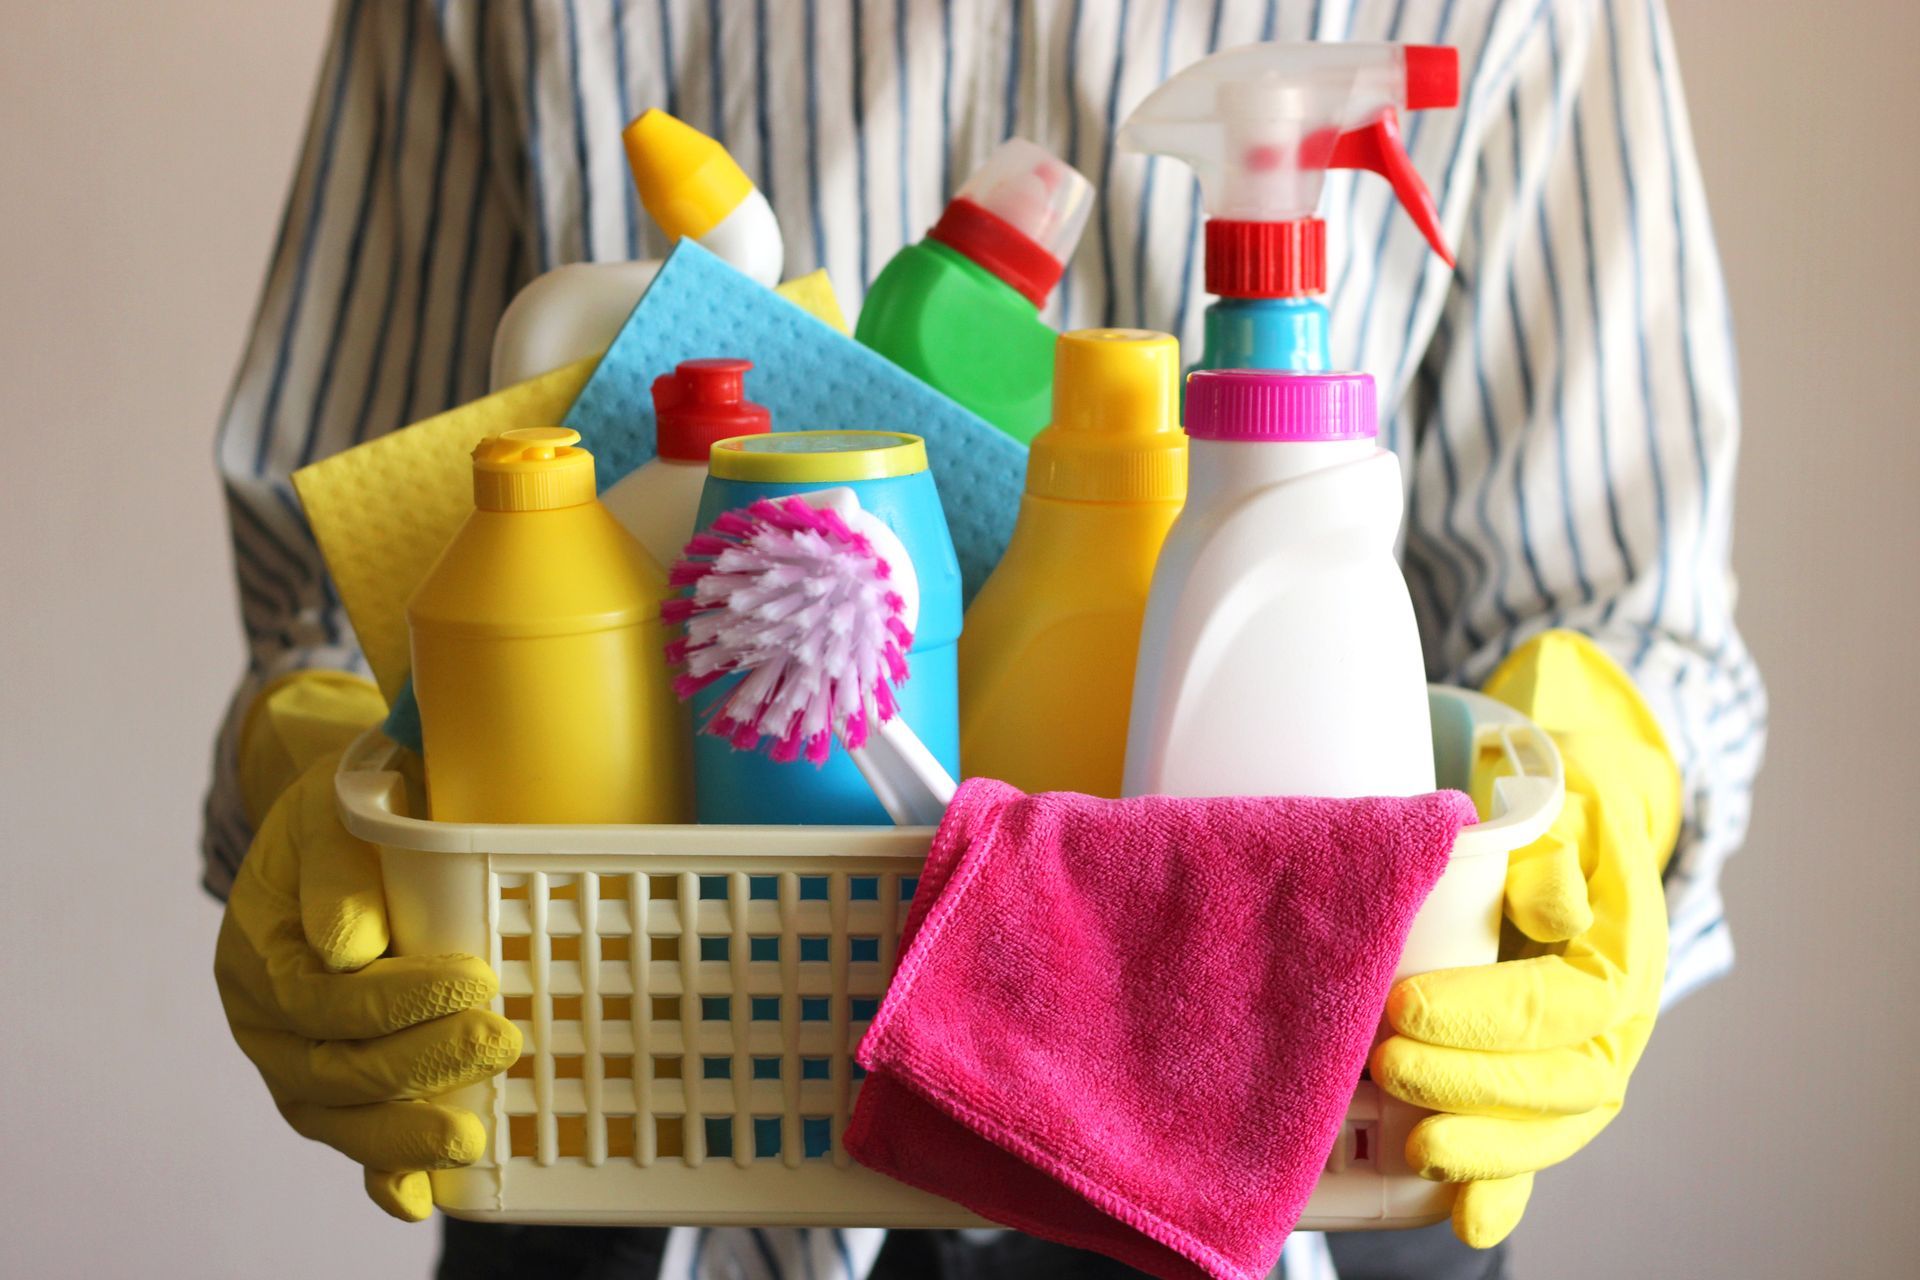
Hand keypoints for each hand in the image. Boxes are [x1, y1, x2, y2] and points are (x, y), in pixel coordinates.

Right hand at [214, 674, 520, 1220]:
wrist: (337, 828)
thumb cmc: (344, 814)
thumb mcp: (334, 813)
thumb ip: (340, 872)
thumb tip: (349, 946)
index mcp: (258, 950)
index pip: (320, 995)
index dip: (397, 998)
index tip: (475, 978)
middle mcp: (265, 1019)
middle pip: (333, 1066)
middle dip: (422, 1063)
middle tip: (501, 1042)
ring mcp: (294, 1060)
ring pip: (338, 1116)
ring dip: (405, 1132)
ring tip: (471, 1137)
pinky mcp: (331, 1086)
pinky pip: (350, 1136)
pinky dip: (383, 1170)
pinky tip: (418, 1198)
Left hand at [1370, 632, 1681, 1246]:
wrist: (1584, 823)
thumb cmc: (1561, 808)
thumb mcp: (1568, 802)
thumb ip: (1559, 849)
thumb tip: (1551, 910)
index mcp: (1624, 954)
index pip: (1561, 1003)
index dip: (1484, 1016)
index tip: (1406, 1006)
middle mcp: (1616, 1022)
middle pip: (1558, 1080)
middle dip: (1471, 1086)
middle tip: (1386, 1066)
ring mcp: (1586, 1060)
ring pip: (1552, 1126)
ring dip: (1486, 1148)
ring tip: (1416, 1147)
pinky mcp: (1546, 1083)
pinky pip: (1535, 1146)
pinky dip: (1504, 1188)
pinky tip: (1467, 1219)